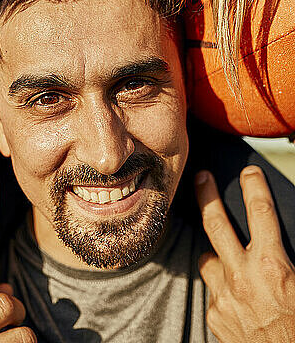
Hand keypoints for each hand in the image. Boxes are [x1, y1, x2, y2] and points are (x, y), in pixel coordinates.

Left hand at [195, 165, 294, 341]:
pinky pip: (214, 291)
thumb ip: (288, 257)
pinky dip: (222, 288)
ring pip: (209, 260)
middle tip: (201, 177)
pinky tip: (237, 296)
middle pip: (216, 224)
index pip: (260, 212)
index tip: (249, 172)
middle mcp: (243, 278)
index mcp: (272, 267)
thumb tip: (282, 239)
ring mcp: (225, 297)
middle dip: (206, 195)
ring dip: (217, 255)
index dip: (254, 186)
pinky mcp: (215, 315)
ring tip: (228, 257)